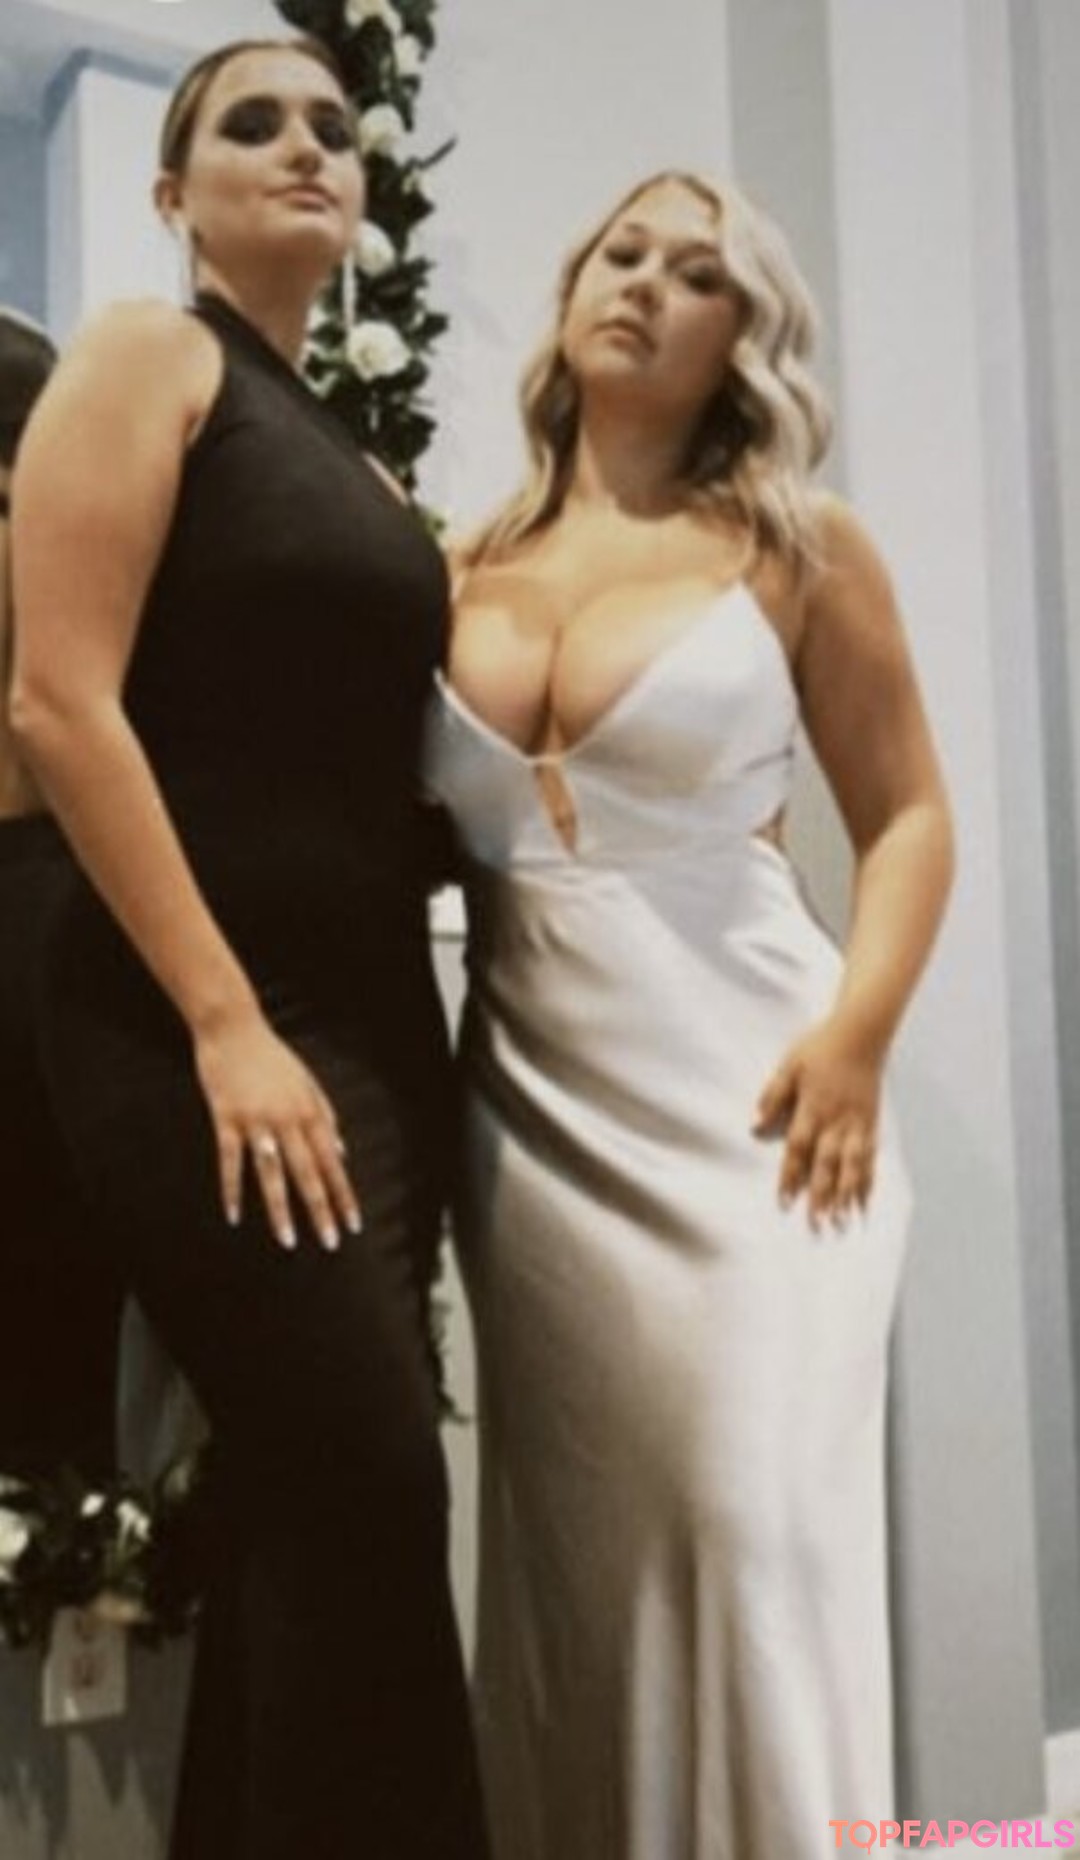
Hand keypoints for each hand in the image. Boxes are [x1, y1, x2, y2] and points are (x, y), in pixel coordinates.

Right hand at [194, 1009, 361, 1250]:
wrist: (234, 1027)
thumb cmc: (272, 1056)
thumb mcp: (308, 1082)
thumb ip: (327, 1116)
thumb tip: (343, 1151)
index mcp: (310, 1112)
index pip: (333, 1163)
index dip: (344, 1194)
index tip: (354, 1224)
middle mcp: (288, 1119)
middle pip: (308, 1173)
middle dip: (322, 1210)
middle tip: (331, 1242)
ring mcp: (256, 1120)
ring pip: (272, 1174)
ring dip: (281, 1210)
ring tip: (288, 1241)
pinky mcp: (227, 1118)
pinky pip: (230, 1161)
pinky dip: (232, 1190)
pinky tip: (235, 1216)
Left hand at [752, 1017, 884, 1228]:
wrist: (861, 1033)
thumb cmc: (819, 1048)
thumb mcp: (789, 1066)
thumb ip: (773, 1096)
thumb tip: (755, 1125)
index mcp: (812, 1108)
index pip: (798, 1149)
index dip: (790, 1175)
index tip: (783, 1201)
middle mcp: (836, 1120)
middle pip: (826, 1163)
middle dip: (820, 1195)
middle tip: (815, 1223)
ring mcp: (857, 1123)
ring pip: (851, 1165)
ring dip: (846, 1194)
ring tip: (842, 1220)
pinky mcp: (871, 1122)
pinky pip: (870, 1156)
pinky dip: (867, 1180)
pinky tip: (864, 1201)